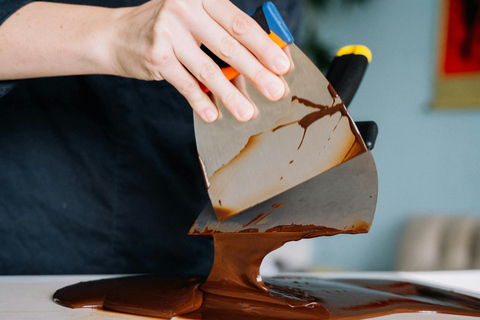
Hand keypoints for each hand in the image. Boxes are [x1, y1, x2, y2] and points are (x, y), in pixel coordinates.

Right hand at [112, 0, 291, 121]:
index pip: (240, 24)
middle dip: (257, 72)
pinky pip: (185, 84)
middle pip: (229, 46)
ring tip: (248, 113)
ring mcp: (168, 32)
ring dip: (231, 95)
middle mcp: (185, 9)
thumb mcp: (196, 22)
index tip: (283, 66)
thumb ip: (224, 39)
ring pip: (208, 69)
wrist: (117, 35)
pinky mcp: (156, 55)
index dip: (264, 46)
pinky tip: (214, 115)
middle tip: (276, 92)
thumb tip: (260, 69)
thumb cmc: (167, 29)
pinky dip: (200, 101)